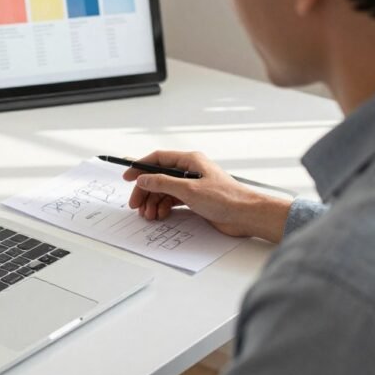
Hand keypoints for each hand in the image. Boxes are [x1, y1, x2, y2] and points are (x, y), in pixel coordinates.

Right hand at [123, 150, 291, 241]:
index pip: (158, 159)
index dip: (140, 167)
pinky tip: (160, 215)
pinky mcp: (196, 200)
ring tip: (149, 215)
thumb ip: (163, 183)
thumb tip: (143, 178)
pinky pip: (172, 201)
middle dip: (145, 191)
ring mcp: (192, 186)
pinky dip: (163, 208)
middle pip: (158, 177)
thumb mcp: (189, 189)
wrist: (247, 215)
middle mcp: (190, 171)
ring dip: (153, 202)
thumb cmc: (226, 198)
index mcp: (190, 161)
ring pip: (164, 191)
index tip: (127, 177)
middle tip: (136, 205)